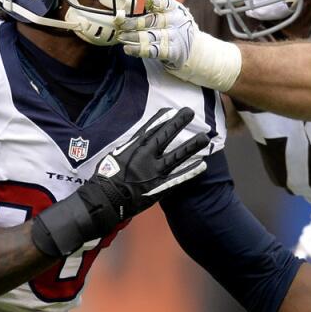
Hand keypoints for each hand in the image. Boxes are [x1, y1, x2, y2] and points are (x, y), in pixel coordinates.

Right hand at [32, 107, 208, 256]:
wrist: (105, 201)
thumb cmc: (106, 178)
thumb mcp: (115, 156)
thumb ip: (131, 147)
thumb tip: (142, 139)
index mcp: (132, 149)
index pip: (150, 129)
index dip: (162, 119)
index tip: (172, 110)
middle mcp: (145, 158)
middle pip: (165, 137)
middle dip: (178, 123)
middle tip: (190, 112)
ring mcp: (154, 173)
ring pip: (177, 156)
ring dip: (192, 146)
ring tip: (205, 138)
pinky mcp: (159, 188)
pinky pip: (178, 179)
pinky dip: (190, 172)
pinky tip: (203, 165)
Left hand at [116, 0, 195, 69]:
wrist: (195, 48)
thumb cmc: (176, 25)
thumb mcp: (171, 10)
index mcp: (173, 8)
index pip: (164, 2)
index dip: (157, 1)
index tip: (149, 0)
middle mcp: (174, 22)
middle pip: (152, 21)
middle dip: (134, 22)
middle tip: (121, 24)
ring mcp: (173, 37)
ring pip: (150, 36)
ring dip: (133, 37)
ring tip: (121, 36)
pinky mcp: (171, 52)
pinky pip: (152, 51)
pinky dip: (139, 50)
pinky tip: (128, 49)